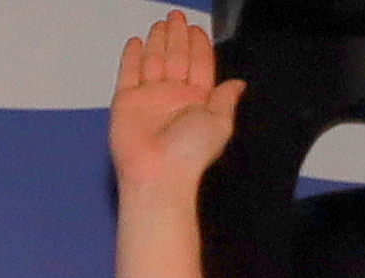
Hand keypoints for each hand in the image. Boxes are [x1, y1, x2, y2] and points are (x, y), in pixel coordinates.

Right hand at [110, 10, 243, 190]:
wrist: (158, 174)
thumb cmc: (189, 154)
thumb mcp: (220, 123)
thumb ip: (226, 99)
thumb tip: (238, 84)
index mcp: (196, 102)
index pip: (199, 66)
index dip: (198, 46)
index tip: (197, 30)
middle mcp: (173, 98)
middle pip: (176, 57)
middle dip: (177, 36)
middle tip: (177, 17)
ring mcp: (149, 98)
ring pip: (154, 60)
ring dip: (158, 41)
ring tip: (161, 24)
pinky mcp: (127, 101)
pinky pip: (129, 73)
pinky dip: (131, 57)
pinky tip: (136, 43)